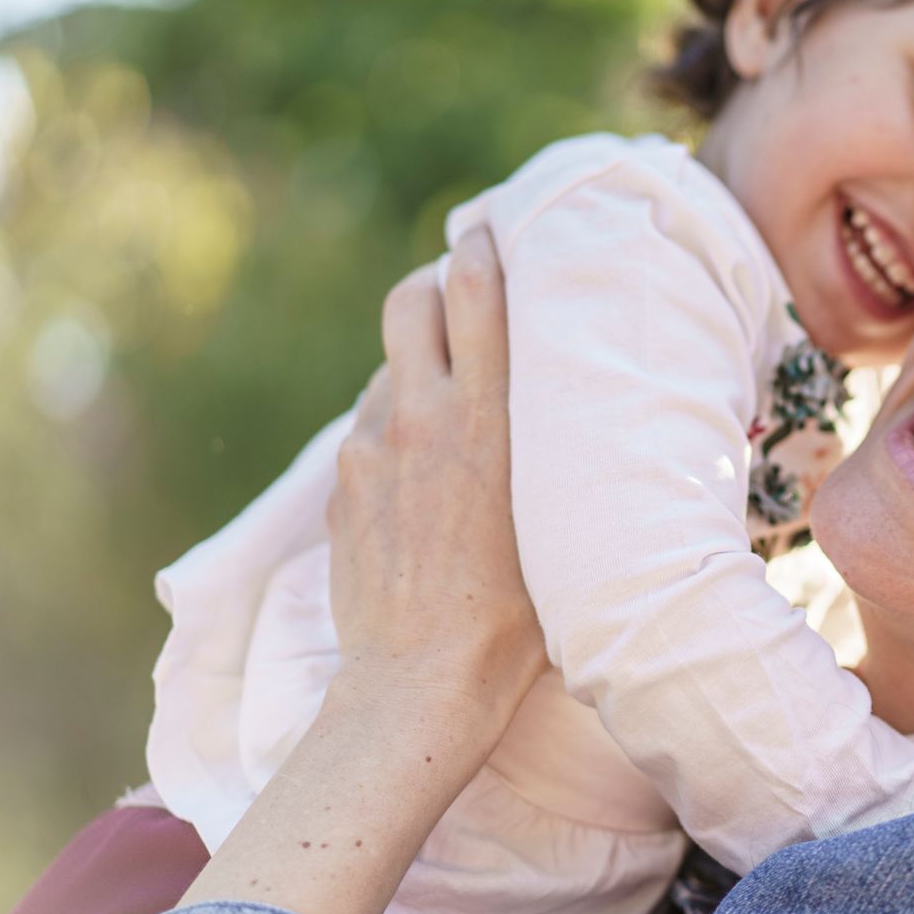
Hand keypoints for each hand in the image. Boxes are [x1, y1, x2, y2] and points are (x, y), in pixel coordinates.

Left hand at [179, 231, 545, 913]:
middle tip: (460, 301)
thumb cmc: (519, 617)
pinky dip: (395, 431)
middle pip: (410, 299)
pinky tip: (421, 479)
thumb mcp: (560, 516)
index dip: (481, 249)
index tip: (491, 231)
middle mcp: (421, 417)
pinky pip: (370, 430)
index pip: (475, 291)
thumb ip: (551, 448)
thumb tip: (571, 412)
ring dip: (416, 372)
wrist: (420, 682)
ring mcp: (372, 450)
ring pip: (388, 370)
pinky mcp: (341, 486)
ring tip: (451, 415)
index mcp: (486, 418)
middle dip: (432, 287)